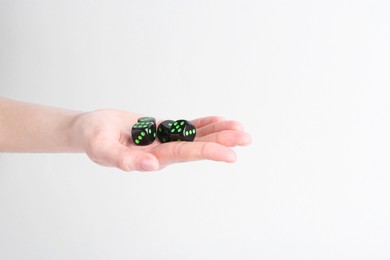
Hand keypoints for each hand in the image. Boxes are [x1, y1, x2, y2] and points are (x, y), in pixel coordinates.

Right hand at [71, 109, 250, 171]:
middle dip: (221, 141)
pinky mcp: (163, 131)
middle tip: (245, 137)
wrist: (90, 130)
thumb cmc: (92, 138)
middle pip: (196, 146)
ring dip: (217, 132)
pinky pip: (186, 128)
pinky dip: (203, 124)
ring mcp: (164, 141)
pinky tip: (219, 122)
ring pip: (195, 136)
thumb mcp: (101, 148)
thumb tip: (152, 166)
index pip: (184, 154)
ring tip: (239, 129)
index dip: (207, 152)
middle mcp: (162, 151)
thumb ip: (124, 160)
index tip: (231, 153)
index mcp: (151, 157)